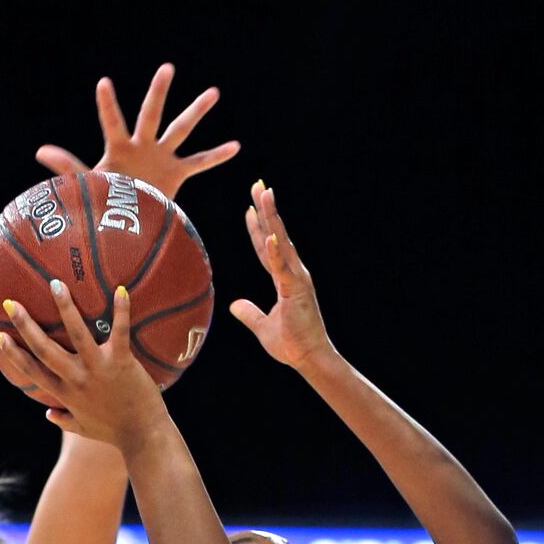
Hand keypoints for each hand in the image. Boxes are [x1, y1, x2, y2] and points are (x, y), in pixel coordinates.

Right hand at [0, 281, 167, 454]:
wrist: (143, 438)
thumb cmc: (115, 432)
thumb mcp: (83, 428)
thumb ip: (64, 420)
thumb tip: (48, 414)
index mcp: (65, 394)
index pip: (32, 371)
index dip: (13, 354)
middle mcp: (77, 380)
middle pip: (44, 349)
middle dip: (25, 326)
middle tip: (10, 303)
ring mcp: (98, 370)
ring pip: (77, 334)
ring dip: (65, 308)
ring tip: (56, 284)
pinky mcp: (121, 363)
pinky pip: (120, 332)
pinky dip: (122, 311)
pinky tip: (121, 290)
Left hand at [35, 62, 239, 203]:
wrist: (124, 227)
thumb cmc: (102, 202)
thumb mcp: (86, 183)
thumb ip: (66, 166)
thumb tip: (40, 150)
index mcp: (119, 149)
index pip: (112, 122)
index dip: (108, 105)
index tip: (104, 84)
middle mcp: (142, 146)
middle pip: (152, 114)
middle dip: (158, 93)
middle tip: (167, 69)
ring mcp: (161, 157)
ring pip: (181, 129)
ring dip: (196, 112)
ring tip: (213, 93)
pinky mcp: (176, 173)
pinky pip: (200, 162)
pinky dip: (216, 155)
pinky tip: (234, 146)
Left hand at [229, 182, 332, 371]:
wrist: (309, 358)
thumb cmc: (292, 345)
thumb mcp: (262, 327)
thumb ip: (249, 314)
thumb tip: (234, 305)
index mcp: (285, 280)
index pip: (267, 249)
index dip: (258, 229)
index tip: (250, 209)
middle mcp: (293, 273)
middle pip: (275, 236)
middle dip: (267, 210)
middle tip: (258, 185)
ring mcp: (296, 279)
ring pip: (281, 242)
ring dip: (272, 217)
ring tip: (265, 193)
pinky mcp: (297, 289)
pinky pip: (282, 267)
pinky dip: (275, 250)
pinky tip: (269, 233)